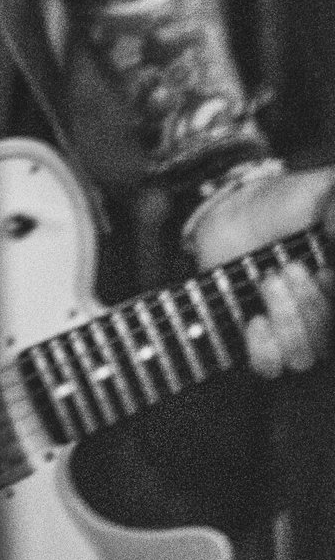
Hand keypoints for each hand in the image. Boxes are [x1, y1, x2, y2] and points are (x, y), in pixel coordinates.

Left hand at [186, 164, 334, 376]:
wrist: (233, 208)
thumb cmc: (289, 202)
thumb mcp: (330, 192)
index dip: (329, 307)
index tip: (325, 275)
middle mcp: (323, 319)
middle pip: (328, 343)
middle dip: (313, 306)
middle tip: (290, 267)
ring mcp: (291, 333)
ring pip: (304, 358)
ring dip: (289, 322)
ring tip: (269, 280)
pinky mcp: (253, 339)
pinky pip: (268, 368)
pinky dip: (264, 348)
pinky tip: (255, 319)